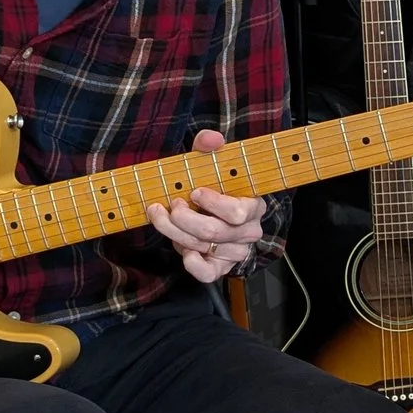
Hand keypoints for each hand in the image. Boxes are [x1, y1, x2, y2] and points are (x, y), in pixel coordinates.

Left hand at [144, 130, 265, 283]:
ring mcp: (235, 252)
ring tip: (160, 215)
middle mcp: (248, 232)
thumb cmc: (215, 187)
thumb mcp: (213, 163)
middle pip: (212, 232)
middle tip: (169, 204)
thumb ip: (210, 148)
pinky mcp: (221, 267)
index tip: (194, 191)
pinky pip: (208, 274)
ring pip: (202, 248)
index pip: (237, 212)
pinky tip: (181, 249)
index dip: (212, 203)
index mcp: (252, 206)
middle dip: (183, 218)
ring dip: (173, 232)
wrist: (218, 213)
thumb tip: (210, 138)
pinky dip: (191, 263)